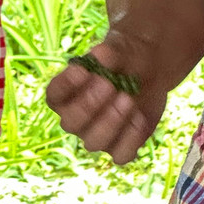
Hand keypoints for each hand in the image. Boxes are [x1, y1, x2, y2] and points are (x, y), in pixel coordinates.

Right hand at [45, 33, 166, 164]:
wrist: (149, 71)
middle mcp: (77, 118)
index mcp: (66, 93)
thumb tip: (99, 55)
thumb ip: (108, 53)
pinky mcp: (120, 145)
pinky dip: (131, 139)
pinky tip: (140, 118)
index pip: (54, 95)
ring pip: (94, 142)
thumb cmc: (124, 59)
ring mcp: (97, 135)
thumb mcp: (119, 49)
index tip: (82, 70)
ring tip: (128, 99)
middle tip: (109, 85)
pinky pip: (121, 155)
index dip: (65, 85)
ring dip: (112, 121)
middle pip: (71, 123)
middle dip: (89, 105)